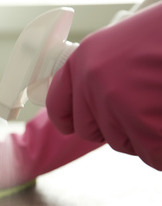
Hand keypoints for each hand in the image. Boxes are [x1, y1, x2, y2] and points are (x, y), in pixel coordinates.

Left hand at [46, 3, 161, 169]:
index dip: (65, 117)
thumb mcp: (123, 45)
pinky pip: (151, 155)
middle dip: (112, 126)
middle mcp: (93, 82)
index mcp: (85, 58)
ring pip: (122, 143)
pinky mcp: (146, 128)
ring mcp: (118, 106)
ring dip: (143, 134)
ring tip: (160, 104)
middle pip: (89, 130)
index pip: (57, 103)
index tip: (69, 124)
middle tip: (141, 107)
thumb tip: (90, 104)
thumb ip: (101, 74)